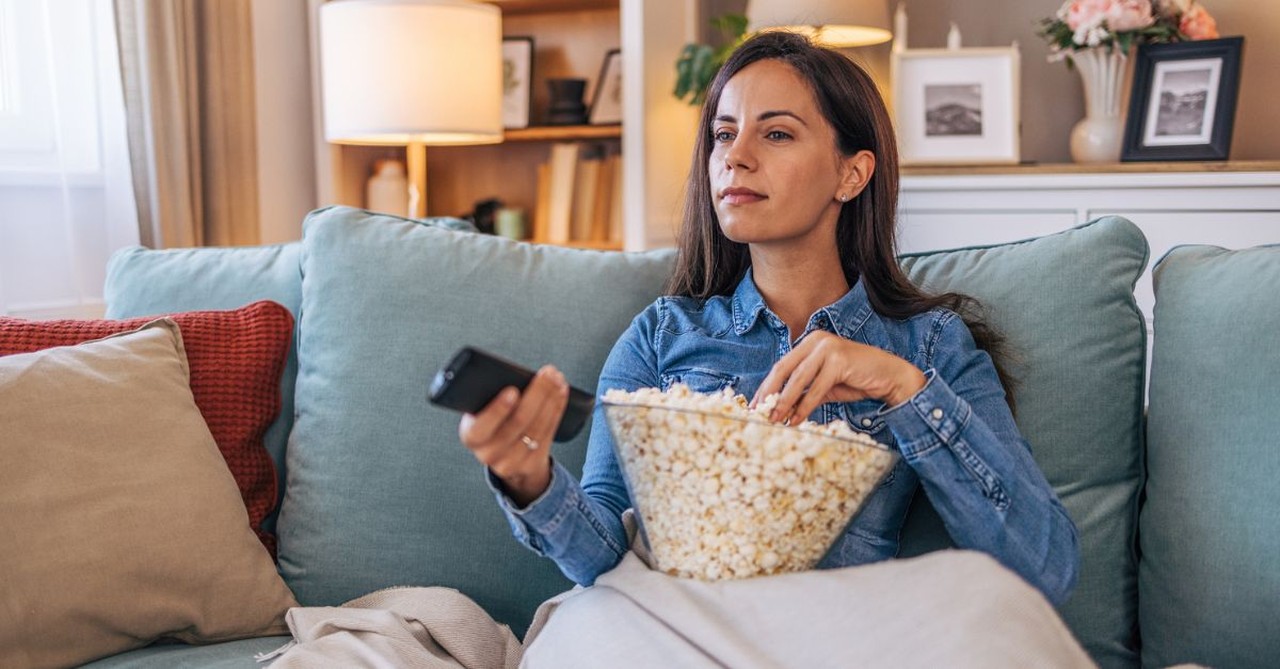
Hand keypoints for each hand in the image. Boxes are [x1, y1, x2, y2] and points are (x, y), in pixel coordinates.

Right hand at [459, 365, 570, 506]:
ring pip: (537, 427)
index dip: (498, 409)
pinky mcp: (531, 464)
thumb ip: (492, 397)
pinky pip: (548, 433)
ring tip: (557, 380)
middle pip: (518, 422)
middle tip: (547, 374)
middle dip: (537, 394)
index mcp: (471, 435)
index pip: (481, 426)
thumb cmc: (493, 423)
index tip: (513, 390)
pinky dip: (557, 410)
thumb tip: (518, 376)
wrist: (505, 456)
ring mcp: (511, 462)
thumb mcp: (483, 412)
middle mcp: (489, 453)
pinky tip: (561, 393)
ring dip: (551, 399)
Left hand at [750, 331, 925, 424]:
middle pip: (785, 369)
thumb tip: (779, 410)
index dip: (768, 386)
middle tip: (760, 414)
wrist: (890, 376)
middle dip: (771, 394)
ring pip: (798, 379)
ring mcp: (828, 348)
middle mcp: (816, 340)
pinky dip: (804, 406)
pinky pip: (816, 388)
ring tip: (775, 420)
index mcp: (810, 341)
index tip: (757, 405)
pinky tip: (797, 420)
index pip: (782, 365)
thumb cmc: (856, 380)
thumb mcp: (824, 386)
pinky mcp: (839, 360)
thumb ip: (803, 392)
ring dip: (785, 403)